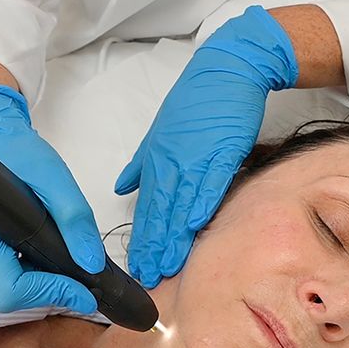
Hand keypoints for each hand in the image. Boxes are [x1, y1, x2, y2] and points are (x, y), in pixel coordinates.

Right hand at [0, 85, 104, 313]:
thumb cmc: (14, 152)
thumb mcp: (52, 175)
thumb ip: (73, 216)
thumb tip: (91, 261)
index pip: (9, 287)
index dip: (48, 294)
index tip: (83, 292)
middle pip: (10, 294)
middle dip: (49, 289)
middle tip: (80, 278)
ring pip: (8, 289)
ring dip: (40, 281)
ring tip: (61, 257)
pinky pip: (4, 278)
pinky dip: (30, 273)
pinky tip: (41, 252)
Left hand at [115, 6, 298, 287]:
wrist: (227, 70)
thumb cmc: (196, 102)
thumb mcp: (159, 133)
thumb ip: (141, 165)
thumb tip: (121, 188)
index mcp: (157, 161)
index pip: (146, 208)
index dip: (141, 239)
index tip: (137, 266)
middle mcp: (172, 163)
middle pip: (160, 213)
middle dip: (153, 248)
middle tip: (148, 277)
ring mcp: (197, 158)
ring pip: (180, 205)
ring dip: (173, 237)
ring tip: (167, 266)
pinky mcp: (223, 151)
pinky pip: (210, 183)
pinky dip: (201, 204)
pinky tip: (194, 228)